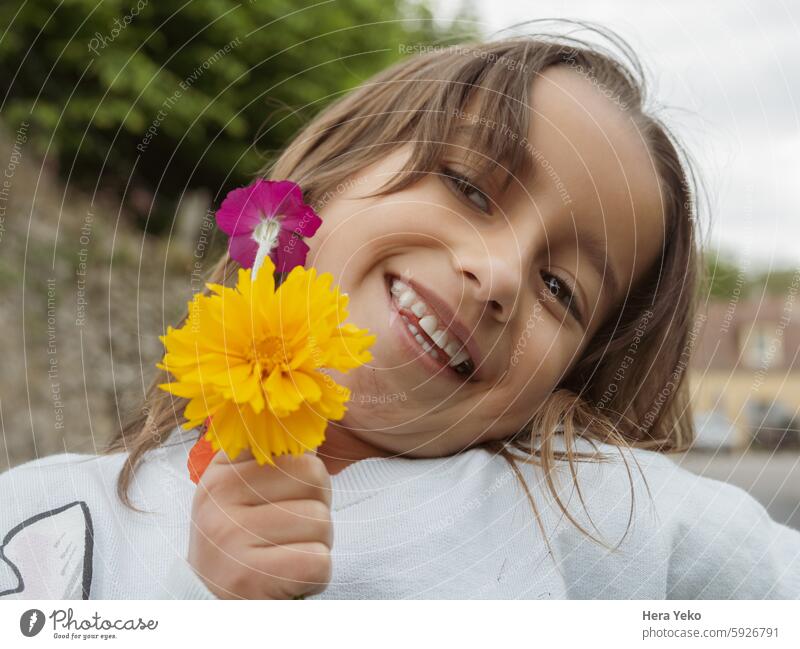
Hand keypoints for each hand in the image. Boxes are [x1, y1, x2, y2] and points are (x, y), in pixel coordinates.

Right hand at [187, 448, 332, 598]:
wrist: (209, 605)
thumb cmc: (242, 543)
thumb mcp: (245, 493)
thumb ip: (277, 458)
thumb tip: (314, 422)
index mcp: (222, 469)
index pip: (293, 446)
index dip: (307, 473)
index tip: (290, 496)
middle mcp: (219, 496)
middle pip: (315, 477)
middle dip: (318, 508)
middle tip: (291, 532)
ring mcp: (229, 536)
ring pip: (321, 521)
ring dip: (318, 545)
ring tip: (286, 556)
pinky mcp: (247, 577)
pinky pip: (319, 561)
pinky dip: (316, 575)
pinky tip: (289, 578)